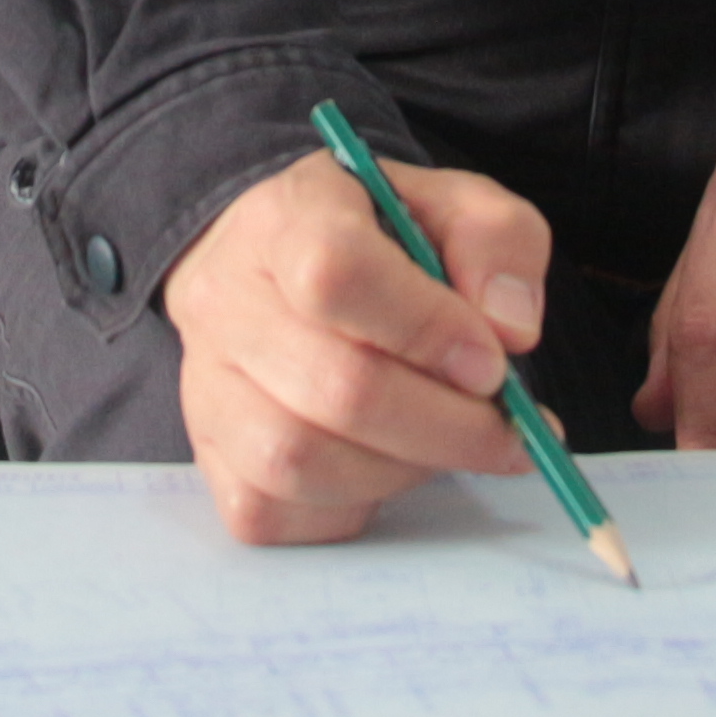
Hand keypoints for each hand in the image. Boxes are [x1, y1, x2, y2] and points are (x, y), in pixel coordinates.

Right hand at [160, 149, 550, 544]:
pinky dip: (351, 505)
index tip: (491, 363)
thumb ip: (498, 243)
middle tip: (507, 429)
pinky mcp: (208, 456)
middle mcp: (225, 301)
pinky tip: (388, 467)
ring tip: (447, 444)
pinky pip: (275, 510)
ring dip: (403, 470)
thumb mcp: (453, 206)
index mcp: (285, 220)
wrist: (279, 268)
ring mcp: (206, 386)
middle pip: (335, 388)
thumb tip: (509, 330)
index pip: (337, 274)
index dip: (426, 329)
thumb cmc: (375, 242)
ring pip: (300, 462)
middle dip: (447, 425)